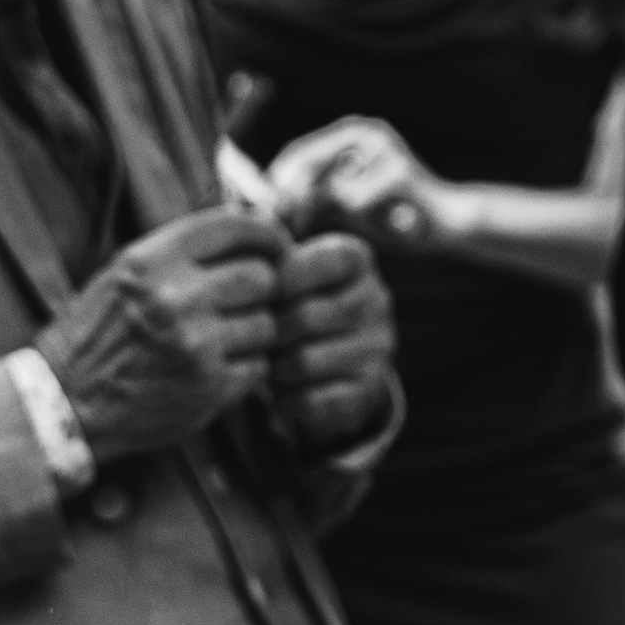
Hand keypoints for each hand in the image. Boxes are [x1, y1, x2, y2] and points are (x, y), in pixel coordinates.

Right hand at [36, 206, 290, 461]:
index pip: (236, 226)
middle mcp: (174, 296)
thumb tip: (251, 227)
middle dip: (262, 290)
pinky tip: (220, 369)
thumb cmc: (97, 336)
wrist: (64, 404)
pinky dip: (248, 368)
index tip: (275, 247)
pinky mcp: (208, 387)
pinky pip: (259, 366)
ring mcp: (195, 344)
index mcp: (152, 259)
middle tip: (247, 303)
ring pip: (268, 324)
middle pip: (262, 276)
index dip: (267, 234)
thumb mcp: (125, 274)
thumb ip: (180, 251)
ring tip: (225, 341)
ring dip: (256, 333)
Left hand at [263, 232, 395, 459]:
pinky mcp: (368, 392)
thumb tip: (246, 223)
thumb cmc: (291, 301)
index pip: (321, 260)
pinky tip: (278, 392)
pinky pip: (314, 401)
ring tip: (262, 363)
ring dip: (272, 367)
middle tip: (247, 338)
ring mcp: (377, 349)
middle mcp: (377, 301)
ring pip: (304, 362)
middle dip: (267, 331)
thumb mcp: (285, 265)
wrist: (330, 361)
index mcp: (357, 259)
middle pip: (305, 317)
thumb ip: (266, 247)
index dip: (280, 279)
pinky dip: (285, 400)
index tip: (255, 292)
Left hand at [266, 116, 454, 249]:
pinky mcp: (398, 170)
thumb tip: (260, 210)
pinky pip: (353, 202)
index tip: (258, 218)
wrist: (448, 223)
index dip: (271, 187)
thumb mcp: (342, 207)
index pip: (294, 154)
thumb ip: (309, 202)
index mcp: (349, 133)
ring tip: (327, 233)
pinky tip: (375, 226)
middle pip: (303, 164)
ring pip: (326, 187)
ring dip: (320, 217)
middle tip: (280, 234)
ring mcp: (383, 147)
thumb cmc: (390, 218)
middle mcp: (364, 131)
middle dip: (287, 203)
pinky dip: (354, 223)